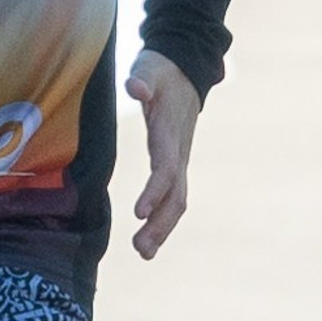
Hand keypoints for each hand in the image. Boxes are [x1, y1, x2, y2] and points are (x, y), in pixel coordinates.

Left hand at [125, 49, 200, 260]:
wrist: (185, 69)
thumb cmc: (160, 70)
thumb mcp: (149, 68)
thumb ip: (142, 79)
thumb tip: (136, 87)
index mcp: (170, 132)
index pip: (165, 168)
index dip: (154, 191)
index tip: (138, 212)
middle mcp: (178, 152)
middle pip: (176, 195)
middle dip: (160, 223)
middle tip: (140, 248)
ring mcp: (179, 159)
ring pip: (177, 201)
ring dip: (162, 228)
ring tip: (142, 252)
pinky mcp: (175, 163)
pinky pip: (173, 197)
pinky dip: (162, 219)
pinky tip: (148, 238)